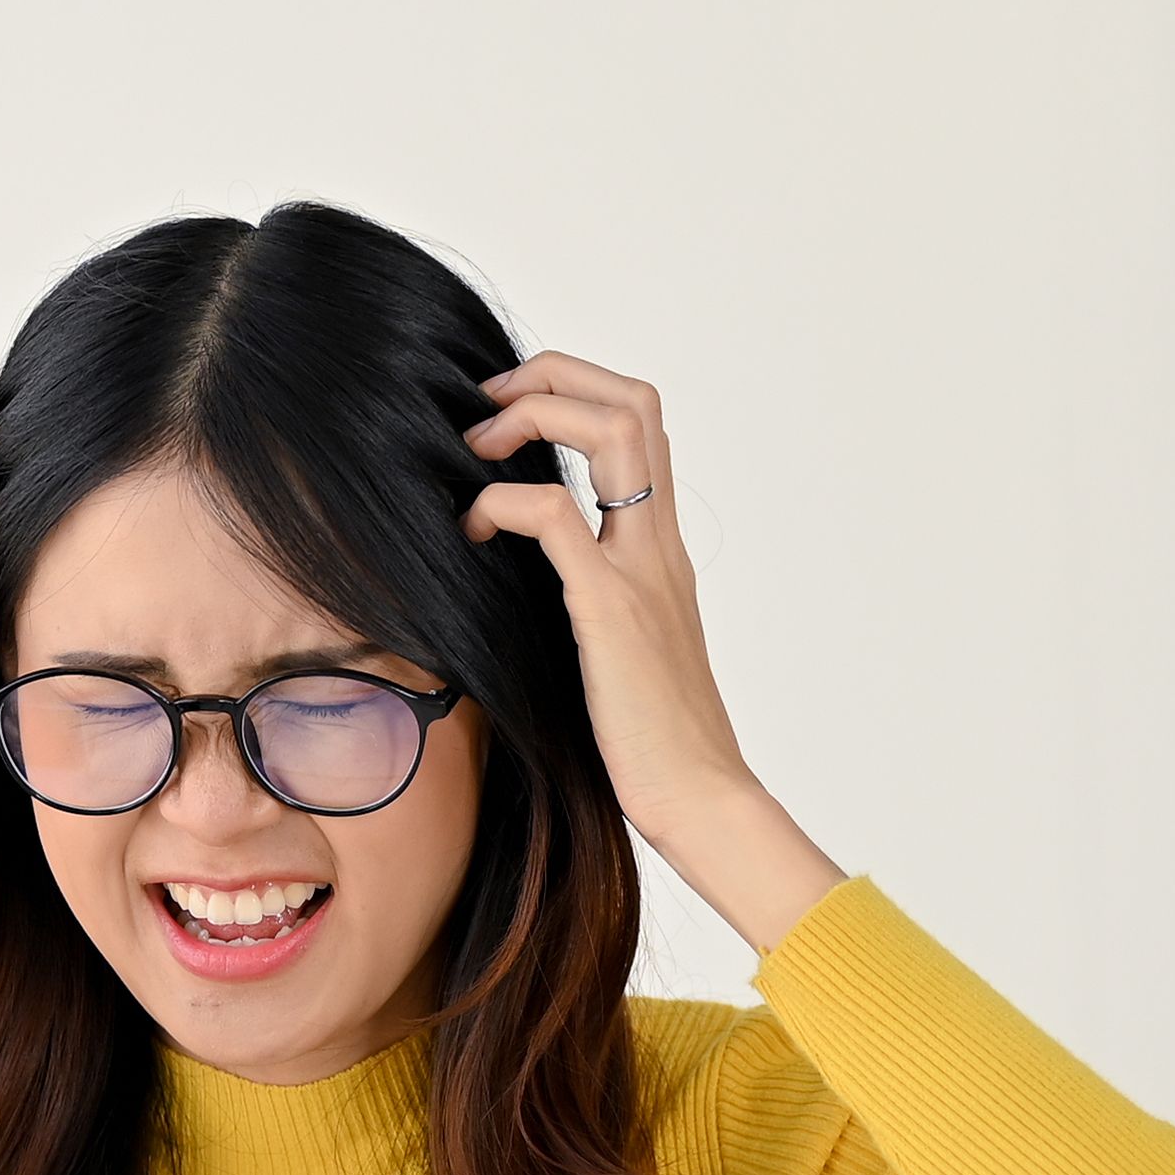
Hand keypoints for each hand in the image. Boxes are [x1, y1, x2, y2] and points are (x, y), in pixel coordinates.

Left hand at [461, 353, 848, 950]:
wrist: (700, 799)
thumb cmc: (652, 742)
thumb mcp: (618, 650)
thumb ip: (589, 602)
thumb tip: (522, 582)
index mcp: (661, 550)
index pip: (641, 423)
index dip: (575, 391)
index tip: (510, 416)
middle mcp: (659, 544)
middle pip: (634, 399)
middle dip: (553, 375)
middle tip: (488, 408)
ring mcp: (641, 569)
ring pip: (614, 427)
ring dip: (535, 413)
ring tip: (479, 447)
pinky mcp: (609, 608)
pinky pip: (553, 516)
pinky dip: (502, 502)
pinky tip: (473, 531)